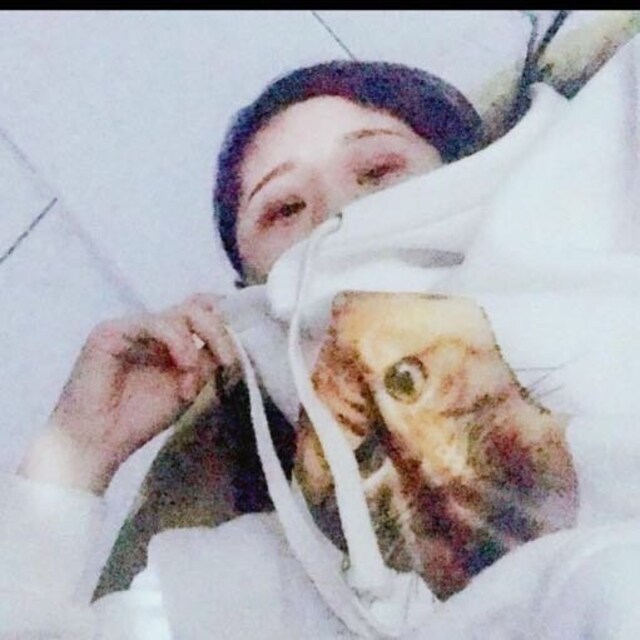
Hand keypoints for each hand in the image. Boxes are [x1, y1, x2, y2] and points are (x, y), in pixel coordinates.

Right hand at [19, 295, 238, 494]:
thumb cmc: (137, 419)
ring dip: (200, 343)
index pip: (203, 311)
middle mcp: (152, 328)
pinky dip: (178, 343)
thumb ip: (206, 361)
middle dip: (221, 332)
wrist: (97, 444)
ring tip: (194, 377)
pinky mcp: (111, 331)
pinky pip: (155, 322)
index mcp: (169, 340)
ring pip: (182, 312)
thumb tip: (234, 341)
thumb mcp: (187, 387)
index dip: (226, 319)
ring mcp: (131, 327)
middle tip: (230, 361)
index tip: (245, 342)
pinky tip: (183, 366)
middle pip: (198, 307)